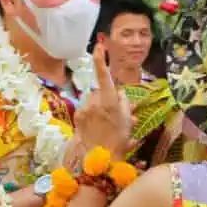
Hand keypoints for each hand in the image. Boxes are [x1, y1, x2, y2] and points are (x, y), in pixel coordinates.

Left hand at [75, 44, 132, 159]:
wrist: (99, 160)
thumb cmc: (118, 141)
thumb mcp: (128, 121)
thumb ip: (124, 103)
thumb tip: (119, 93)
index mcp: (109, 101)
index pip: (103, 75)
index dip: (101, 59)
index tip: (99, 47)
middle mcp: (95, 101)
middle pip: (100, 92)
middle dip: (106, 98)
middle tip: (114, 115)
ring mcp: (84, 108)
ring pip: (93, 101)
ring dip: (98, 108)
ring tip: (105, 124)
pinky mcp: (77, 116)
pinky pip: (86, 109)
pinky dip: (91, 114)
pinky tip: (96, 127)